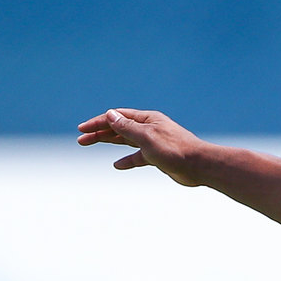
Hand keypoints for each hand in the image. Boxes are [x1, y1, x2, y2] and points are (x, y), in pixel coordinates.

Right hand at [75, 108, 204, 186]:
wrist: (199, 166)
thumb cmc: (175, 150)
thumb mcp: (147, 137)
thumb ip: (127, 127)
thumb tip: (110, 114)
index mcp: (147, 119)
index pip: (117, 117)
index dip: (98, 122)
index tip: (82, 129)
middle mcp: (149, 128)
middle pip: (119, 128)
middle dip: (99, 132)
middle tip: (80, 139)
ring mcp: (153, 143)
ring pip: (126, 141)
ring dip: (109, 142)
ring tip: (90, 144)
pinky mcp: (158, 157)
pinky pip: (137, 157)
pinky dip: (127, 160)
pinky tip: (117, 165)